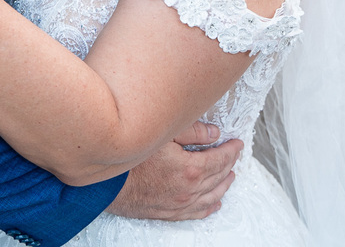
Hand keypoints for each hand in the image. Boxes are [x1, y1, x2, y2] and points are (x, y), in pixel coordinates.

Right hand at [106, 122, 240, 220]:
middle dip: (229, 164)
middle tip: (234, 155)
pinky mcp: (169, 212)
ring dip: (224, 185)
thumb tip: (214, 133)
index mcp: (190, 169)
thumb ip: (191, 132)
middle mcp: (189, 190)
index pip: (220, 158)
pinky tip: (215, 204)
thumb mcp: (162, 135)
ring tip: (230, 176)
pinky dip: (209, 207)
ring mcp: (180, 204)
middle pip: (218, 177)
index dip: (231, 150)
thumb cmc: (129, 159)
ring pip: (211, 196)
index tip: (237, 144)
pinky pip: (197, 213)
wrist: (107, 183)